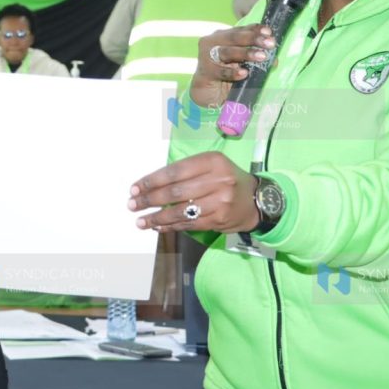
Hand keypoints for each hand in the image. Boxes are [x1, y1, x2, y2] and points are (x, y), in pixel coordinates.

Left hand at [128, 152, 258, 232]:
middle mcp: (218, 180)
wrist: (256, 199)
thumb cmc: (225, 178)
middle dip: (149, 199)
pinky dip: (170, 226)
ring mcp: (220, 202)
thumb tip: (151, 185)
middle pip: (175, 191)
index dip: (151, 181)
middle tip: (132, 205)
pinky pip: (189, 224)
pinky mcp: (219, 220)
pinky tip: (157, 227)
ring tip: (140, 221)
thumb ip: (185, 171)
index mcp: (212, 161)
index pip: (174, 171)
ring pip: (180, 211)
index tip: (134, 188)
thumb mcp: (210, 165)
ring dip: (156, 218)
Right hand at [190, 24, 275, 108]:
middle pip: (234, 37)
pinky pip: (221, 71)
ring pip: (228, 51)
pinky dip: (232, 72)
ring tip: (261, 56)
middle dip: (253, 39)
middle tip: (270, 44)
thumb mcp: (242, 63)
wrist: (207, 92)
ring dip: (246, 53)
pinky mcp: (205, 71)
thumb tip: (274, 59)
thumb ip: (254, 57)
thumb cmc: (226, 74)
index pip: (240, 29)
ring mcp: (207, 55)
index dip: (255, 29)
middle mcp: (213, 41)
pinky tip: (244, 73)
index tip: (269, 32)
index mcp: (223, 36)